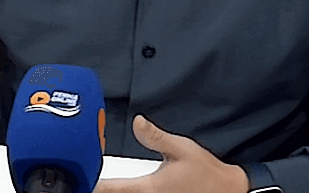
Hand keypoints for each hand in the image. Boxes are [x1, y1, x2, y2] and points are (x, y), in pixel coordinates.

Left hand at [94, 115, 248, 192]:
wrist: (228, 190)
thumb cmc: (206, 172)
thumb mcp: (181, 149)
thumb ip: (156, 137)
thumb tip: (137, 122)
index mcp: (150, 189)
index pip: (113, 190)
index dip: (93, 186)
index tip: (80, 181)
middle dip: (100, 188)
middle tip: (80, 179)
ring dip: (112, 191)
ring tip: (94, 183)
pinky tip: (117, 188)